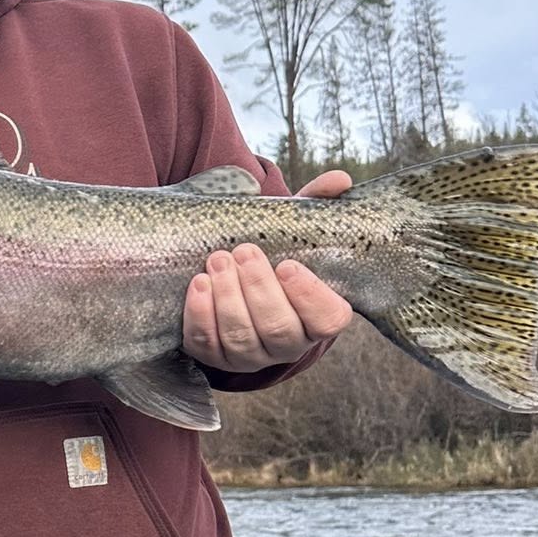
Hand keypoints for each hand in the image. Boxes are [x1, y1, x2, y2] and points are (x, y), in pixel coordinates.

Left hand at [183, 170, 354, 371]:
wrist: (237, 283)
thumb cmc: (275, 255)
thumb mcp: (296, 231)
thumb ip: (317, 205)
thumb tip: (339, 180)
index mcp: (320, 317)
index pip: (327, 319)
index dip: (309, 295)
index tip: (287, 265)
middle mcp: (288, 344)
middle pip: (277, 328)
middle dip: (258, 289)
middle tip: (242, 252)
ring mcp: (251, 355)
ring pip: (241, 337)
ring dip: (227, 297)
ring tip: (217, 260)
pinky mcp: (216, 356)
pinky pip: (206, 344)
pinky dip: (200, 314)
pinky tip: (198, 285)